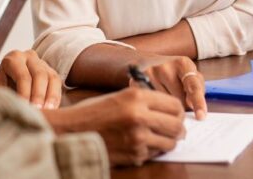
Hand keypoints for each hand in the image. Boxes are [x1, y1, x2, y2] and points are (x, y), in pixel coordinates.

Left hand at [0, 49, 61, 108]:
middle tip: (38, 112)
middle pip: (39, 75)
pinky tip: (53, 110)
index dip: (25, 94)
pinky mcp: (50, 72)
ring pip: (51, 77)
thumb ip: (3, 97)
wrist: (2, 91)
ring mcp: (41, 63)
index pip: (23, 76)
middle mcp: (29, 56)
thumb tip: (13, 107)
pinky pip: (57, 83)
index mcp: (13, 58)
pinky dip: (55, 97)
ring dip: (50, 97)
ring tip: (48, 112)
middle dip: (38, 95)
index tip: (25, 109)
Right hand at [43, 88, 184, 165]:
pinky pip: (155, 154)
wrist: (73, 131)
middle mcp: (139, 116)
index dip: (179, 110)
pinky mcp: (134, 155)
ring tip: (162, 137)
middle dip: (179, 128)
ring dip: (169, 141)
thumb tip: (170, 110)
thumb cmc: (95, 111)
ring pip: (170, 142)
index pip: (174, 104)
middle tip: (178, 129)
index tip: (178, 114)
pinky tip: (144, 144)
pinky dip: (153, 150)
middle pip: (176, 125)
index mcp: (137, 97)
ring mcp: (137, 138)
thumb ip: (145, 100)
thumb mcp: (120, 96)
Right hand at [137, 55, 206, 119]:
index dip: (198, 102)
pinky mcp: (136, 82)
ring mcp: (149, 74)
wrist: (146, 62)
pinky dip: (154, 108)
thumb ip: (197, 89)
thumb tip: (191, 107)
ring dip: (167, 108)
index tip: (201, 116)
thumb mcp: (190, 74)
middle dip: (181, 106)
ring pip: (164, 106)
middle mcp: (165, 66)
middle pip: (179, 101)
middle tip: (175, 96)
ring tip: (163, 95)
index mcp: (182, 63)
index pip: (193, 85)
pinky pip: (150, 105)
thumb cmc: (174, 72)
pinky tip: (153, 99)